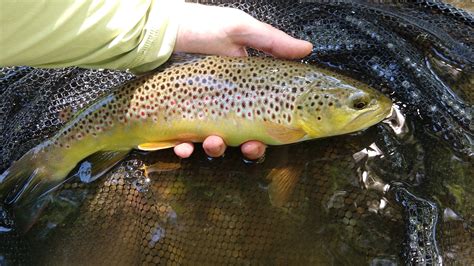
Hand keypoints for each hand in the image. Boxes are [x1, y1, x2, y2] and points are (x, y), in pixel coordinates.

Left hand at [172, 3, 312, 159]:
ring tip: (212, 142)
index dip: (266, 134)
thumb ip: (273, 42)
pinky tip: (184, 147)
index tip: (267, 139)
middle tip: (248, 147)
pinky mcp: (178, 117)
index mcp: (243, 87)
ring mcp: (201, 112)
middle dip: (248, 148)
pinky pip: (183, 142)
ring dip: (217, 149)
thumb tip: (307, 49)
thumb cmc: (201, 26)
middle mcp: (225, 103)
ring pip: (214, 143)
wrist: (162, 29)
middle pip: (242, 137)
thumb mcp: (240, 29)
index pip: (261, 117)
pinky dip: (185, 149)